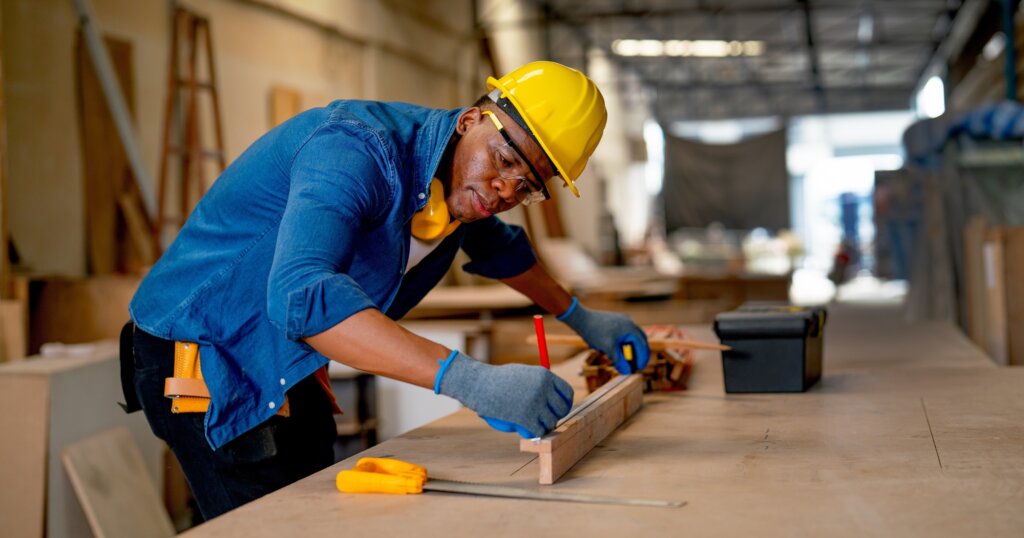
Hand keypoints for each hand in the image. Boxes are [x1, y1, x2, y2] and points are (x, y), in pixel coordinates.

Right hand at [434, 351, 573, 437]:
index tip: (559, 410)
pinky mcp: (525, 418)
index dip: (565, 403)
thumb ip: (538, 383)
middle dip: (556, 417)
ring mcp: (535, 403)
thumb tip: (552, 395)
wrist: (479, 384)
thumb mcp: (522, 373)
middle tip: (546, 420)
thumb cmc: (497, 379)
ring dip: (544, 427)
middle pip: (561, 409)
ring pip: (550, 423)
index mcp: (545, 375)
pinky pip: (537, 431)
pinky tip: (526, 433)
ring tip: (536, 427)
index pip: (567, 392)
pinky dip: (533, 434)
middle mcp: (543, 388)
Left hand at [557, 297, 649, 373]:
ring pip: (632, 338)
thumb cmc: (594, 331)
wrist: (580, 318)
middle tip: (635, 365)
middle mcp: (629, 322)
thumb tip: (627, 372)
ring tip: (625, 359)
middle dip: (639, 354)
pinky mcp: (616, 321)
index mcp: (630, 328)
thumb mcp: (608, 348)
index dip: (642, 358)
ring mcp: (623, 321)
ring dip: (631, 349)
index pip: (642, 345)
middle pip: (640, 341)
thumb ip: (619, 360)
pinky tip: (616, 351)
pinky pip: (625, 335)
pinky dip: (624, 344)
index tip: (639, 368)